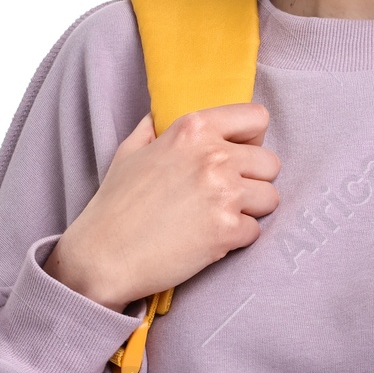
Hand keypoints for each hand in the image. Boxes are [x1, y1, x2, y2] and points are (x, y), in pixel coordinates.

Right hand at [43, 103, 280, 308]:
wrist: (103, 256)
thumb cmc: (115, 205)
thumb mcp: (130, 151)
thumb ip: (154, 128)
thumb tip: (160, 115)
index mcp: (193, 129)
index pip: (256, 118)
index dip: (252, 139)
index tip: (238, 155)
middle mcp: (214, 156)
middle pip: (271, 162)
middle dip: (254, 180)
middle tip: (226, 195)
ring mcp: (224, 194)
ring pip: (270, 197)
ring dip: (250, 210)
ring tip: (218, 217)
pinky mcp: (228, 231)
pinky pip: (256, 230)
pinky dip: (237, 238)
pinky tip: (209, 239)